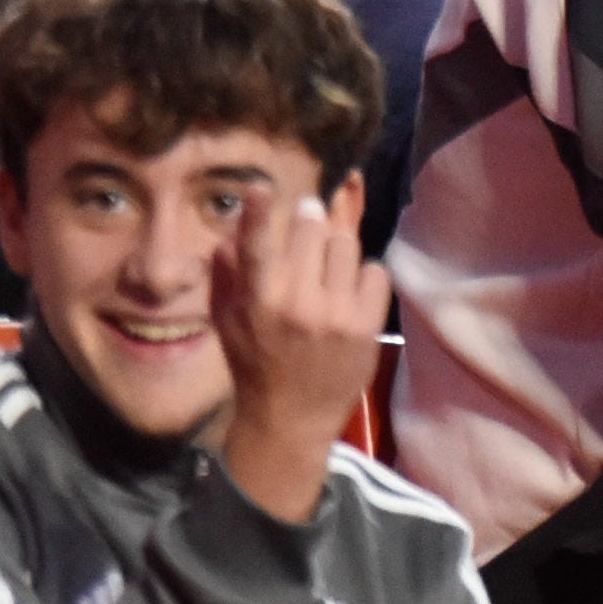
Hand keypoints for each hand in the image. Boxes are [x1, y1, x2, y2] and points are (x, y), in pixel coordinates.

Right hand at [212, 175, 389, 521]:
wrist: (291, 418)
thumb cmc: (254, 363)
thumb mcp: (227, 321)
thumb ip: (227, 275)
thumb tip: (231, 232)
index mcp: (256, 303)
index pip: (254, 249)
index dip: (257, 213)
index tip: (261, 185)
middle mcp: (296, 305)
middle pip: (312, 231)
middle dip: (311, 218)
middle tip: (309, 217)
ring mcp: (334, 315)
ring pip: (347, 245)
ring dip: (338, 249)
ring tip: (327, 270)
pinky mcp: (366, 326)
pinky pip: (375, 272)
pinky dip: (364, 278)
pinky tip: (349, 297)